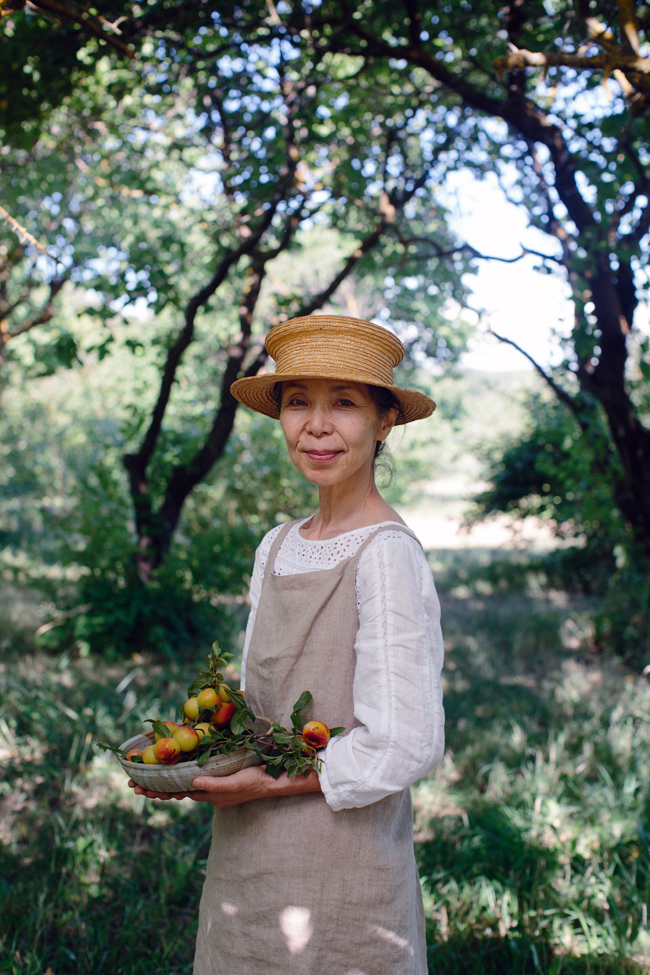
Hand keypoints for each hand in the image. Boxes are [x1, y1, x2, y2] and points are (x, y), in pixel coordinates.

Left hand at [128, 765, 321, 806]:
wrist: (273, 781)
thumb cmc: (255, 781)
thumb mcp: (235, 784)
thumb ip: (214, 786)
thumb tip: (192, 783)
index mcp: (207, 794)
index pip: (176, 793)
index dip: (156, 789)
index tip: (137, 786)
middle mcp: (206, 792)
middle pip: (175, 790)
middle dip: (154, 787)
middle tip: (133, 784)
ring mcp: (212, 787)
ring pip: (182, 786)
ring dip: (164, 784)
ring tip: (146, 781)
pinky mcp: (218, 779)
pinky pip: (193, 779)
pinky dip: (180, 777)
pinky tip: (176, 773)